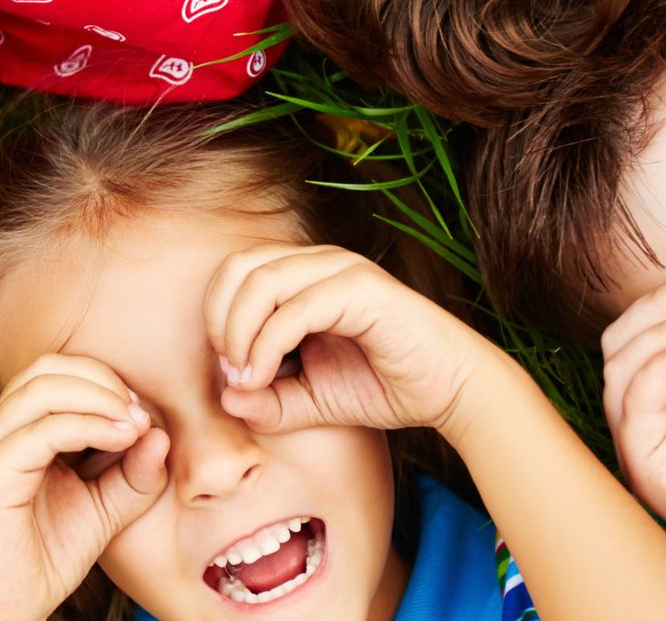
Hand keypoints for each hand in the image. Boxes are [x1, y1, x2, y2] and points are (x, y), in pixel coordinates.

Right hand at [0, 355, 168, 620]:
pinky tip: (121, 440)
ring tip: (135, 425)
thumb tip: (160, 433)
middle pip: (49, 367)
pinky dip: (89, 425)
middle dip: (103, 380)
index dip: (106, 381)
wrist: (8, 607)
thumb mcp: (106, 509)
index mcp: (16, 429)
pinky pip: (44, 429)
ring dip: (100, 397)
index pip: (59, 371)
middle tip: (140, 413)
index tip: (143, 415)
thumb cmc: (48, 557)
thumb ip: (134, 473)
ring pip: (45, 386)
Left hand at [205, 244, 494, 438]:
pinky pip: (295, 308)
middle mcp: (319, 263)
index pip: (235, 273)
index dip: (215, 318)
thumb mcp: (311, 401)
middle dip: (218, 320)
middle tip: (229, 370)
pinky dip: (266, 343)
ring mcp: (342, 270)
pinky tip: (263, 377)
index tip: (228, 372)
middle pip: (239, 267)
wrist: (450, 391)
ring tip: (245, 376)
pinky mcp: (362, 289)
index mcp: (304, 276)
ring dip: (238, 332)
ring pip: (261, 280)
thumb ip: (267, 401)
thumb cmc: (383, 387)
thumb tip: (226, 398)